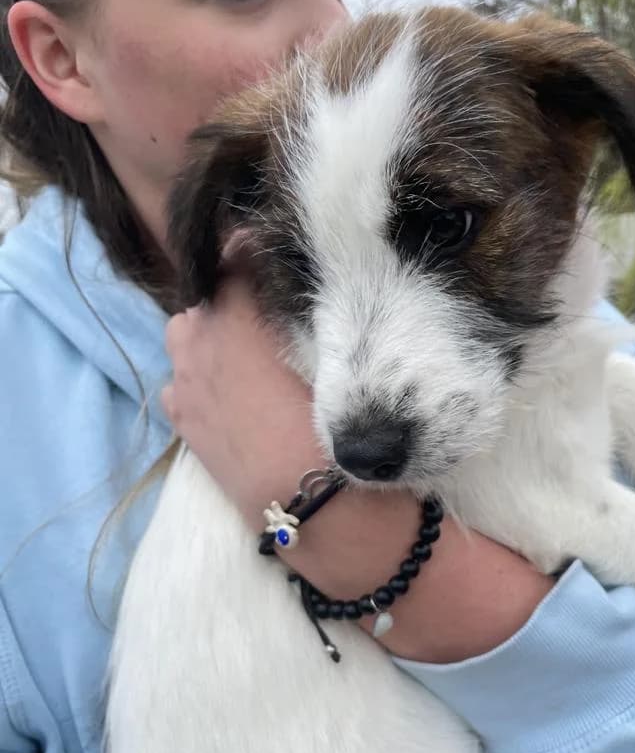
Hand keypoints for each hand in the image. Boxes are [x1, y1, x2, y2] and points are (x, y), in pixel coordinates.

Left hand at [162, 277, 328, 526]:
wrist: (316, 502)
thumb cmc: (339, 425)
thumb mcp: (335, 356)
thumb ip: (307, 310)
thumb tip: (297, 284)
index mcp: (239, 316)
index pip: (235, 256)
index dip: (253, 250)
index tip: (272, 253)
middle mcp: (201, 341)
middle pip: (206, 294)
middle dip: (231, 294)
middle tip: (266, 311)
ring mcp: (185, 382)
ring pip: (184, 334)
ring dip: (207, 332)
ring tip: (241, 352)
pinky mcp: (182, 420)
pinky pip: (177, 381)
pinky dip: (194, 376)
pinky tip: (223, 393)